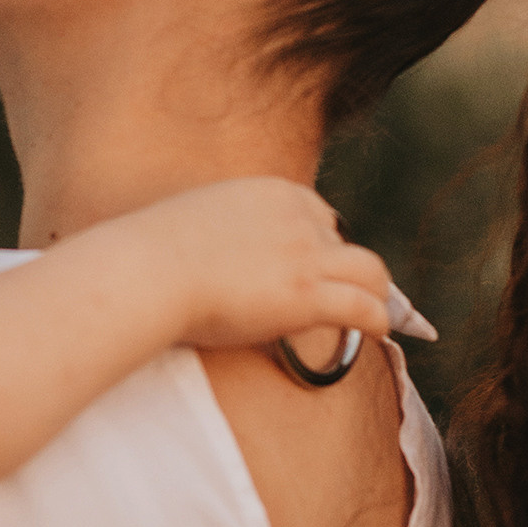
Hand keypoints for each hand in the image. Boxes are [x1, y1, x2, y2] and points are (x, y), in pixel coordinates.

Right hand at [148, 178, 402, 354]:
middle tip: (346, 293)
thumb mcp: (194, 217)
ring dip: (375, 293)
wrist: (149, 269)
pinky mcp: (308, 295)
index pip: (317, 213)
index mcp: (271, 193)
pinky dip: (378, 322)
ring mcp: (307, 255)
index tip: (315, 267)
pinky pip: (366, 308)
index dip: (320, 244)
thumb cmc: (152, 252)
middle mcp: (298, 217)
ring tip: (374, 314)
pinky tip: (376, 333)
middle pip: (345, 239)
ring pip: (371, 271)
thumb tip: (214, 250)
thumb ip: (220, 227)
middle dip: (347, 267)